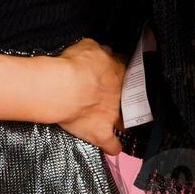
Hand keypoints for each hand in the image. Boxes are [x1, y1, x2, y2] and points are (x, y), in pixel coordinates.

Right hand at [54, 38, 125, 154]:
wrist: (63, 88)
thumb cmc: (73, 66)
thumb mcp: (88, 46)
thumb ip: (99, 50)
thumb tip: (103, 52)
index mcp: (118, 72)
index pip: (126, 70)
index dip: (121, 72)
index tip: (115, 72)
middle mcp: (119, 95)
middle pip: (131, 98)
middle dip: (127, 98)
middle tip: (116, 96)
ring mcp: (112, 115)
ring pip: (126, 122)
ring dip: (124, 122)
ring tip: (120, 122)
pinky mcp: (101, 133)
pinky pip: (113, 145)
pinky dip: (113, 147)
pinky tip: (113, 147)